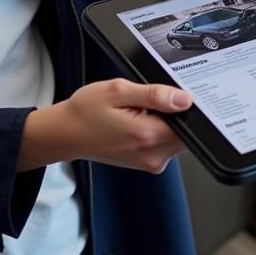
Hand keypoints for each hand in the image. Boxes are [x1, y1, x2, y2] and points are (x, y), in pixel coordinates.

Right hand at [17, 79, 192, 173]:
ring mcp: (150, 163)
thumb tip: (184, 98)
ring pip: (178, 140)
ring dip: (168, 123)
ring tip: (143, 110)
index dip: (189, 107)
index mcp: (146, 135)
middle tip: (153, 100)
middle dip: (177, 115)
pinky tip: (142, 120)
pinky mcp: (148, 164)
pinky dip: (160, 131)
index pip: (189, 125)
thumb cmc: (86, 111)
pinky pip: (167, 145)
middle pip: (186, 134)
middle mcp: (151, 155)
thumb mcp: (118, 90)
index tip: (176, 95)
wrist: (66, 133)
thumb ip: (154, 94)